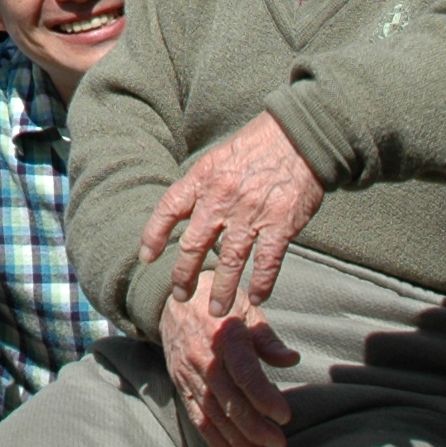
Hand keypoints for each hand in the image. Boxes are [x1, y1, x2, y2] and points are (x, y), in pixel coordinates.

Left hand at [140, 112, 325, 314]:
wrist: (299, 137)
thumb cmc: (255, 146)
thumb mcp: (217, 158)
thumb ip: (201, 186)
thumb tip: (184, 213)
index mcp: (203, 178)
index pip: (169, 209)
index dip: (154, 235)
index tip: (146, 257)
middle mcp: (222, 198)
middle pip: (195, 244)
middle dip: (184, 275)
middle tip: (180, 295)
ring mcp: (252, 213)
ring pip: (231, 260)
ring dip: (223, 289)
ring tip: (217, 309)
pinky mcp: (282, 223)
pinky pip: (268, 261)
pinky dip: (262, 282)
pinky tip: (257, 296)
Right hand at [159, 290, 298, 446]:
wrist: (173, 299)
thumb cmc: (219, 304)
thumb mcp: (247, 310)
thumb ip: (268, 339)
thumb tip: (291, 360)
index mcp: (224, 336)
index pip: (245, 375)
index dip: (265, 399)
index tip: (285, 416)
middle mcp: (203, 358)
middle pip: (229, 402)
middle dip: (256, 429)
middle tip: (279, 444)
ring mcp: (189, 373)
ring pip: (213, 415)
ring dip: (237, 441)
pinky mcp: (180, 383)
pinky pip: (196, 416)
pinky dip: (213, 439)